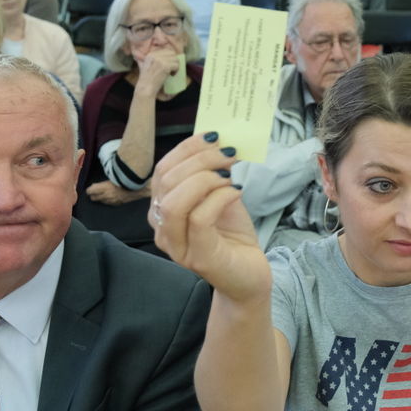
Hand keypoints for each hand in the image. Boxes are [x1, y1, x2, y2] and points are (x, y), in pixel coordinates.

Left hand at [86, 180, 149, 205]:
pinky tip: (110, 197)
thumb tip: (95, 185)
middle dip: (93, 195)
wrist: (139, 187)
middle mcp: (106, 196)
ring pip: (100, 201)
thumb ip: (104, 182)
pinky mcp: (117, 204)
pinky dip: (107, 200)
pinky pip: (108, 203)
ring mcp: (112, 201)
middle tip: (94, 191)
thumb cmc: (127, 179)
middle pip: (93, 198)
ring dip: (100, 198)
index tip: (91, 187)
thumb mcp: (114, 177)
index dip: (89, 189)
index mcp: (104, 187)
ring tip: (102, 194)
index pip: (90, 191)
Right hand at [135, 47, 179, 93]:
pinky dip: (176, 71)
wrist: (145, 87)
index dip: (170, 57)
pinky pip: (176, 65)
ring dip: (175, 66)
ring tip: (171, 72)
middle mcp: (155, 55)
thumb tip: (138, 54)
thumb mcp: (142, 65)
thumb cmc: (145, 78)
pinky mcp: (165, 66)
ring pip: (176, 59)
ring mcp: (160, 61)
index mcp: (151, 54)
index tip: (168, 65)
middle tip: (171, 68)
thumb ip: (143, 59)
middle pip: (172, 53)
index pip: (167, 50)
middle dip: (174, 61)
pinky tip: (171, 75)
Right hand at [151, 134, 265, 300]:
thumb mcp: (219, 195)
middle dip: (200, 160)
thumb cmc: (232, 234)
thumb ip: (211, 173)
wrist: (248, 274)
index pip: (162, 170)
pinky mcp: (198, 258)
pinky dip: (220, 198)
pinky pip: (200, 219)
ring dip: (206, 178)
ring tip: (230, 175)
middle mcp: (162, 228)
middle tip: (229, 155)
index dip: (186, 149)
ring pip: (175, 201)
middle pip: (167, 181)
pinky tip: (236, 193)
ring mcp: (177, 246)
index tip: (214, 137)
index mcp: (162, 209)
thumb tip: (217, 141)